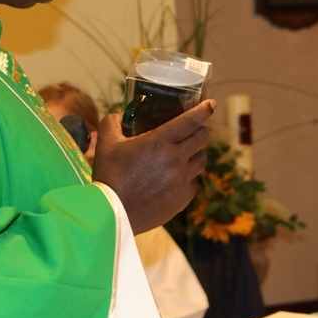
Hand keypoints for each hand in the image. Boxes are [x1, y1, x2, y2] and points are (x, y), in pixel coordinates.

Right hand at [92, 99, 213, 234]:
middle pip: (202, 138)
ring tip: (184, 154)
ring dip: (195, 153)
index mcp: (159, 141)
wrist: (114, 213)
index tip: (211, 104)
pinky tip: (174, 177)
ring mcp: (182, 180)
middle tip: (192, 130)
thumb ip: (112, 123)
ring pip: (202, 160)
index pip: (190, 121)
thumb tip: (119, 115)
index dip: (203, 110)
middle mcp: (175, 158)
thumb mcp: (106, 144)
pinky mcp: (183, 198)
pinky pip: (194, 182)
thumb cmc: (110, 176)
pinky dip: (188, 176)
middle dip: (200, 130)